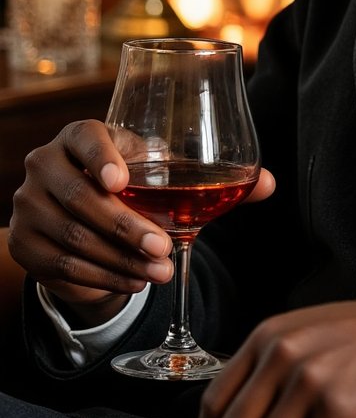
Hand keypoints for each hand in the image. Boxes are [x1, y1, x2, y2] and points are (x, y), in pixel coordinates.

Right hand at [7, 119, 274, 327]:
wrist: (83, 212)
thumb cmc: (137, 184)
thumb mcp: (164, 174)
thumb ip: (216, 178)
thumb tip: (268, 183)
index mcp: (81, 135)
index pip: (86, 136)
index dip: (103, 156)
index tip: (122, 180)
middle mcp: (45, 165)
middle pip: (82, 199)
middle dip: (127, 228)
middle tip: (164, 248)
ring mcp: (28, 207)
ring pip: (73, 241)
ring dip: (120, 261)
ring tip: (161, 272)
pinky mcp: (23, 246)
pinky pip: (62, 271)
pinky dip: (103, 279)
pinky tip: (135, 282)